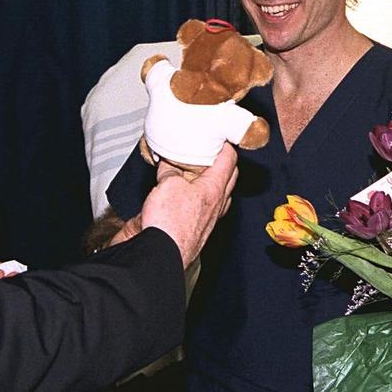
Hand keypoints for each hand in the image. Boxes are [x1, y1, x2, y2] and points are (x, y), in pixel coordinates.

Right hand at [140, 144, 237, 267]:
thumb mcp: (167, 184)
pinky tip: (188, 197)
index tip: (223, 138)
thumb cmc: (169, 223)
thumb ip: (170, 171)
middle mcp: (217, 205)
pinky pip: (206, 208)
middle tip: (213, 152)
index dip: (226, 145)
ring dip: (213, 181)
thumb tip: (169, 164)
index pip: (229, 160)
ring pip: (219, 194)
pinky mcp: (198, 231)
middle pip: (229, 177)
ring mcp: (210, 220)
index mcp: (214, 188)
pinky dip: (200, 198)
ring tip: (200, 173)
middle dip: (223, 163)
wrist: (161, 254)